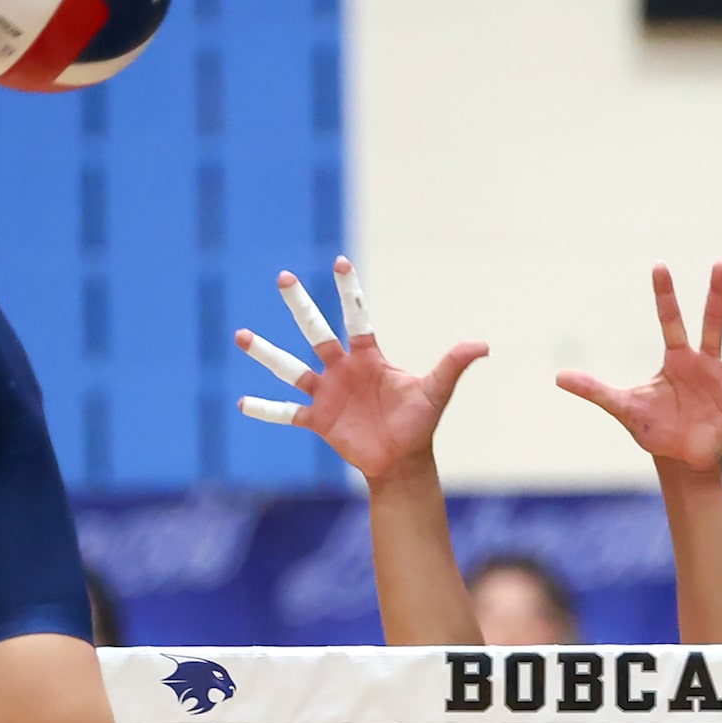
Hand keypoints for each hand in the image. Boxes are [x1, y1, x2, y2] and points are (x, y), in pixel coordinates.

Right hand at [235, 261, 486, 484]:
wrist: (401, 462)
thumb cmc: (419, 424)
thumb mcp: (436, 393)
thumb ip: (452, 366)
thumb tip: (482, 345)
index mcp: (368, 358)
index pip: (356, 317)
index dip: (349, 291)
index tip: (340, 260)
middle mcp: (342, 369)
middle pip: (316, 332)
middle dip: (300, 305)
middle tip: (282, 277)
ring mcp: (326, 393)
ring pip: (290, 368)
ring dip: (266, 353)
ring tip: (239, 336)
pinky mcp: (318, 421)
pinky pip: (287, 413)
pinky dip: (267, 409)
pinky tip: (242, 402)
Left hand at [556, 262, 721, 473]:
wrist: (679, 457)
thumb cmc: (654, 427)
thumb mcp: (623, 407)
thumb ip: (595, 390)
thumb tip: (558, 377)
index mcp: (677, 358)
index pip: (670, 319)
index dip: (664, 295)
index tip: (659, 264)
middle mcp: (705, 362)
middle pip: (713, 322)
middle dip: (716, 294)